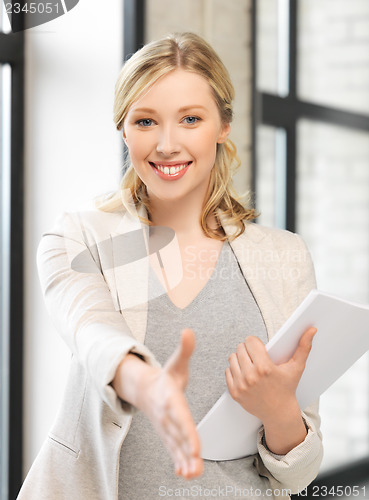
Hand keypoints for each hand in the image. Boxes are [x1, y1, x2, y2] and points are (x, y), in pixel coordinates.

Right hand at [115, 328, 202, 478]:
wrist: (145, 389)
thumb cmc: (166, 377)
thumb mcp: (176, 362)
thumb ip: (184, 349)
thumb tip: (188, 331)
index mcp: (170, 399)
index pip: (181, 417)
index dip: (188, 432)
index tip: (195, 447)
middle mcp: (167, 416)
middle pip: (178, 436)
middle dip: (187, 452)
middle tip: (196, 468)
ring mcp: (166, 428)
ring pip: (176, 447)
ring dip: (184, 461)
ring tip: (194, 474)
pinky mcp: (168, 435)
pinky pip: (174, 451)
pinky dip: (179, 462)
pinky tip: (187, 473)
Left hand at [225, 327, 316, 453]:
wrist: (279, 413)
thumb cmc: (287, 387)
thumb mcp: (296, 367)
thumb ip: (304, 346)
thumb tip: (312, 329)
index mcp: (265, 368)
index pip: (250, 341)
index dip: (255, 342)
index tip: (260, 347)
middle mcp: (251, 376)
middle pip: (240, 348)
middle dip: (248, 350)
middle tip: (255, 356)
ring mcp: (241, 385)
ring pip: (232, 358)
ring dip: (240, 359)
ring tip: (250, 363)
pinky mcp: (234, 393)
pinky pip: (227, 371)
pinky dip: (234, 371)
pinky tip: (244, 373)